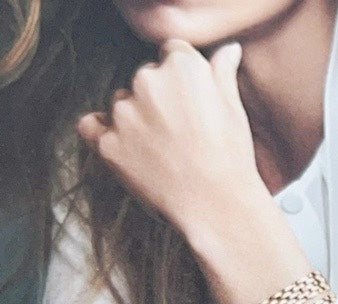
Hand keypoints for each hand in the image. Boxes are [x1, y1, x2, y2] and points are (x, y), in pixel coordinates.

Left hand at [76, 39, 264, 237]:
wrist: (218, 208)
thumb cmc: (231, 161)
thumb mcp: (235, 112)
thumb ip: (222, 74)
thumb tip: (228, 50)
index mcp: (181, 67)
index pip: (171, 55)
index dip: (182, 81)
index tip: (190, 105)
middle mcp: (147, 81)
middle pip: (145, 79)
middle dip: (158, 100)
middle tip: (180, 135)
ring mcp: (124, 113)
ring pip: (121, 104)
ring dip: (134, 120)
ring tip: (162, 153)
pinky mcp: (107, 144)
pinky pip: (93, 128)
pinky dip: (104, 136)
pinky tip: (127, 151)